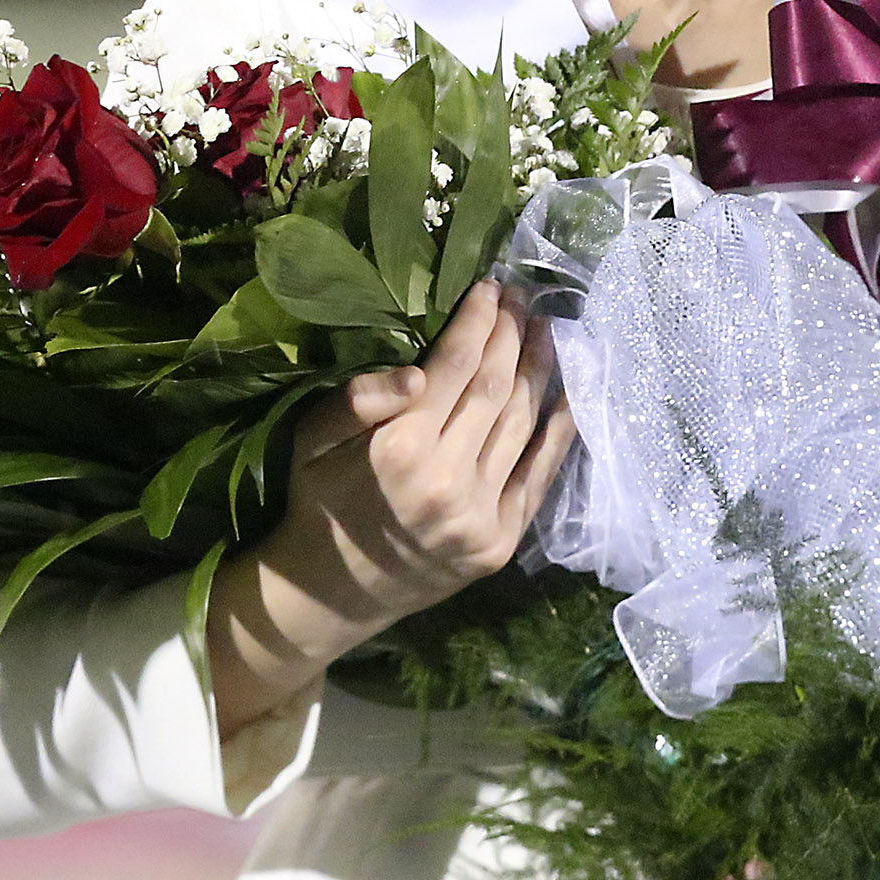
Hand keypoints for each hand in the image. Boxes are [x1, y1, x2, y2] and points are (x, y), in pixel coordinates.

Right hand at [204, 280, 574, 734]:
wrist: (331, 594)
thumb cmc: (319, 503)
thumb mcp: (309, 442)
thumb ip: (356, 401)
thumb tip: (416, 372)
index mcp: (397, 450)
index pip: (454, 366)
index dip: (477, 321)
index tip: (490, 285)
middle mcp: (445, 481)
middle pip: (494, 387)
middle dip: (511, 334)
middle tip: (522, 297)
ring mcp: (479, 516)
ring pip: (521, 423)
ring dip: (538, 370)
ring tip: (544, 330)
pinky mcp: (500, 541)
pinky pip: (539, 476)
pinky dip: (559, 432)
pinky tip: (569, 395)